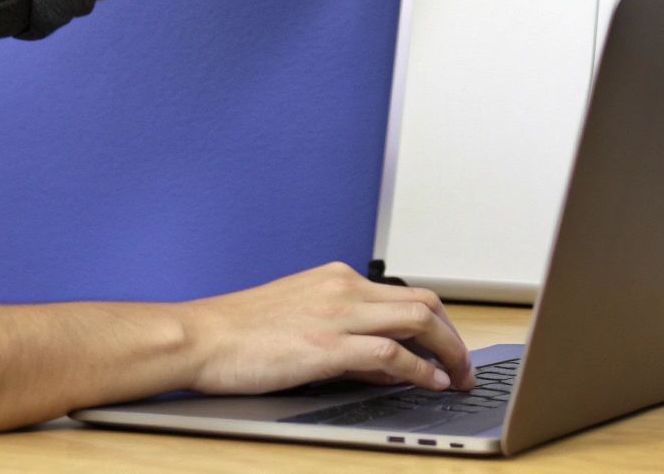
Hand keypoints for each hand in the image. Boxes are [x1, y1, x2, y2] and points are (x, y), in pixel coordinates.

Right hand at [178, 262, 475, 393]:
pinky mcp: (327, 345)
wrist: (197, 338)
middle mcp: (345, 288)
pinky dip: (420, 369)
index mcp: (338, 279)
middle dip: (454, 336)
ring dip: (449, 351)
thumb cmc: (238, 335)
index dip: (439, 322)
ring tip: (461, 378)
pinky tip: (432, 383)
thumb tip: (391, 363)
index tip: (450, 347)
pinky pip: (391, 352)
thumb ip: (349, 336)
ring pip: (418, 320)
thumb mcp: (302, 320)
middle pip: (425, 302)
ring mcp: (338, 314)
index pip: (406, 294)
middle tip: (466, 366)